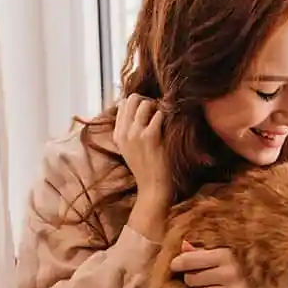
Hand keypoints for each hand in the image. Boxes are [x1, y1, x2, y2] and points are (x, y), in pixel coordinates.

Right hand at [114, 94, 172, 239]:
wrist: (152, 188)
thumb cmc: (146, 169)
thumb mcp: (130, 150)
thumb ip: (130, 132)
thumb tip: (139, 113)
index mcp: (118, 134)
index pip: (123, 104)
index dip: (137, 103)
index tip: (149, 112)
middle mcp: (124, 132)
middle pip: (132, 99)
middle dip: (147, 101)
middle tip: (158, 112)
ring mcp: (135, 133)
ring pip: (144, 103)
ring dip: (157, 107)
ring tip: (164, 119)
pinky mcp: (150, 136)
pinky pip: (158, 114)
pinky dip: (165, 116)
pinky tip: (169, 126)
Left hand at [171, 241, 287, 287]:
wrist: (281, 285)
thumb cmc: (252, 264)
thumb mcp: (231, 252)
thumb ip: (205, 250)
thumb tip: (183, 246)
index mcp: (227, 256)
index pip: (190, 260)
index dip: (179, 263)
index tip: (176, 265)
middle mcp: (229, 274)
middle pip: (192, 279)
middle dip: (193, 277)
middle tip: (201, 274)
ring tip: (215, 284)